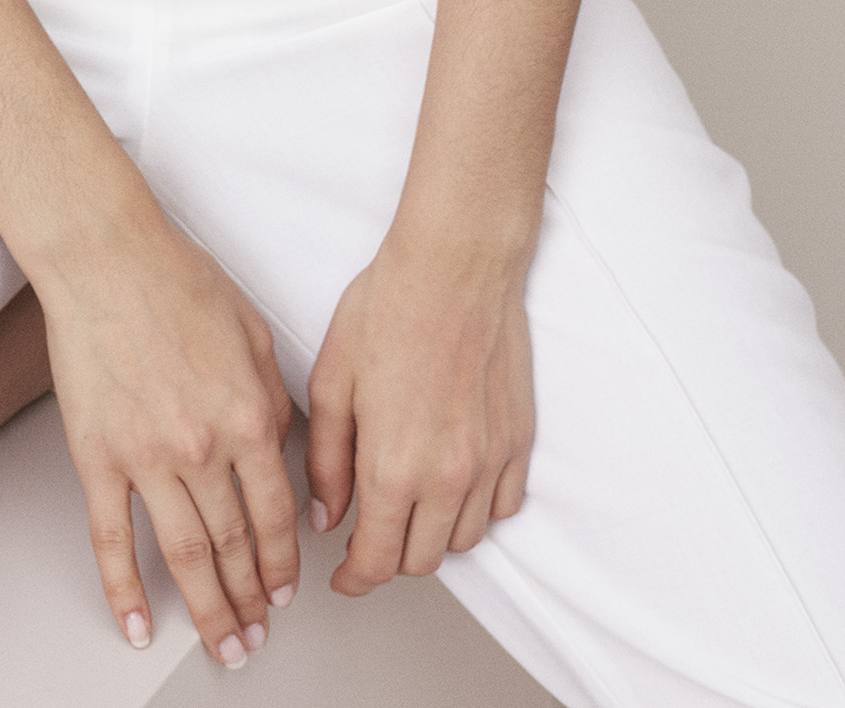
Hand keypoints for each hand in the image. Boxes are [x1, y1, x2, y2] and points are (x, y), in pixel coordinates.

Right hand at [39, 211, 299, 666]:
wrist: (107, 257)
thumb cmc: (177, 279)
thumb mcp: (254, 333)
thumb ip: (273, 398)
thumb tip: (281, 448)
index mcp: (248, 416)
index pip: (277, 515)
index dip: (284, 563)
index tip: (285, 590)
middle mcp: (203, 446)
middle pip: (234, 546)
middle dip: (251, 600)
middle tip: (256, 633)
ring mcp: (148, 457)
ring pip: (184, 555)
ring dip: (207, 608)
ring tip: (221, 641)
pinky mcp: (99, 457)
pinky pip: (113, 538)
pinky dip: (124, 589)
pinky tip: (137, 622)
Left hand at [306, 222, 534, 589]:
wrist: (455, 264)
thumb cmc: (390, 305)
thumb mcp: (331, 379)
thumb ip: (326, 459)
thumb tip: (328, 514)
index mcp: (391, 466)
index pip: (376, 561)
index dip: (354, 579)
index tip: (345, 576)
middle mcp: (446, 476)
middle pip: (421, 560)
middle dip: (390, 558)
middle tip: (371, 534)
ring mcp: (489, 462)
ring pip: (463, 539)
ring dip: (433, 535)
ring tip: (410, 503)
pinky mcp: (518, 442)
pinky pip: (502, 507)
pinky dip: (476, 509)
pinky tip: (453, 481)